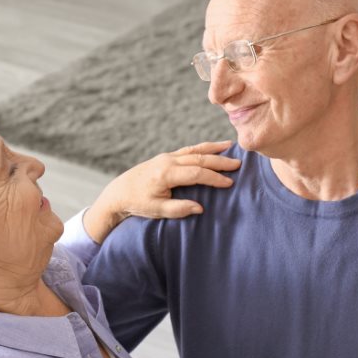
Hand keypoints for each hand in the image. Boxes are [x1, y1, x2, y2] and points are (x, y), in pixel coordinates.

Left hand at [83, 140, 239, 242]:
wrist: (118, 192)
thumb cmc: (137, 203)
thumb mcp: (156, 210)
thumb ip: (178, 209)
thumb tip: (200, 208)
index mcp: (166, 174)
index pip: (196, 173)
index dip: (214, 178)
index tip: (229, 183)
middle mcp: (167, 161)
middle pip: (198, 158)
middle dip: (219, 161)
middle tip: (238, 164)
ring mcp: (166, 157)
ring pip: (194, 150)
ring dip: (213, 149)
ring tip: (230, 147)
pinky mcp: (166, 157)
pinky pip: (188, 150)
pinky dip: (203, 148)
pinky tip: (213, 148)